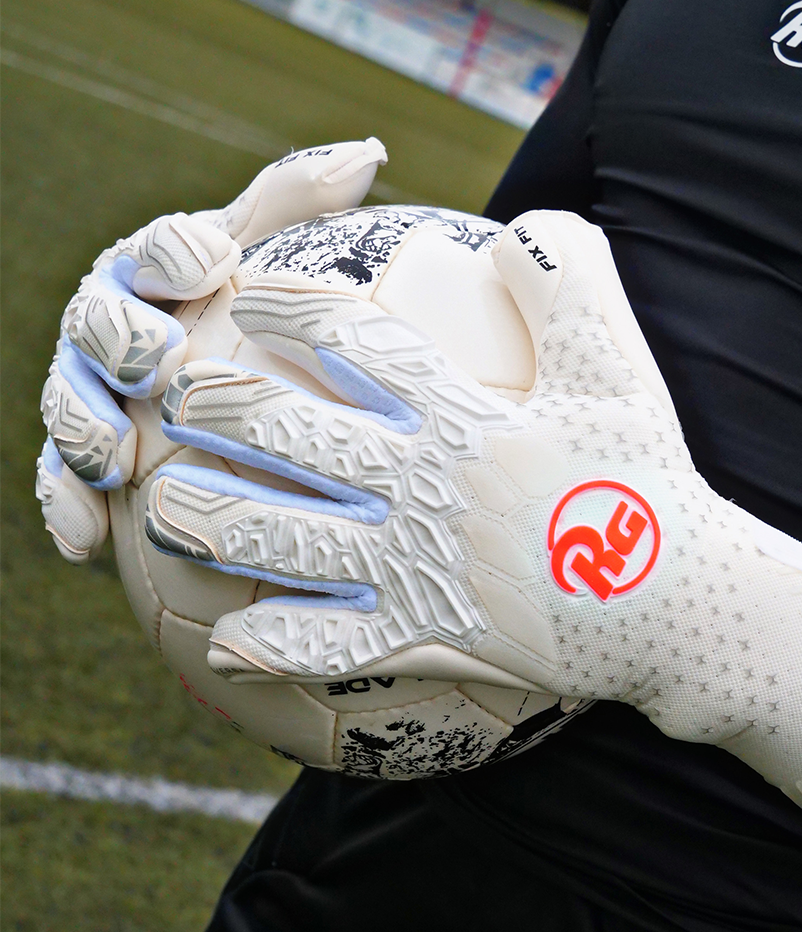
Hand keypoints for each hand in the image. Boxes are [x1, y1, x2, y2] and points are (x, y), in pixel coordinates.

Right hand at [35, 139, 387, 562]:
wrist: (232, 388)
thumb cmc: (257, 314)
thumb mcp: (280, 254)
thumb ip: (304, 203)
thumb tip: (369, 153)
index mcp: (157, 269)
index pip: (155, 249)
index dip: (173, 252)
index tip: (211, 264)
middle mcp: (114, 324)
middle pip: (98, 323)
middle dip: (119, 335)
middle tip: (158, 359)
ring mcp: (93, 391)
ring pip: (70, 402)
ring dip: (84, 426)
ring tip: (113, 456)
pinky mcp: (88, 458)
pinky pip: (62, 481)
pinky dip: (67, 504)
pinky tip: (84, 538)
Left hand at [144, 210, 801, 839]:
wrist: (675, 605)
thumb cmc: (646, 486)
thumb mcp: (621, 369)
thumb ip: (573, 283)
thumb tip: (520, 226)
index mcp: (462, 417)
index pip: (354, 342)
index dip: (290, 308)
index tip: (248, 296)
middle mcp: (422, 489)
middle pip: (291, 436)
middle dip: (222, 408)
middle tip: (178, 396)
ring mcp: (419, 570)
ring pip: (290, 541)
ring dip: (216, 520)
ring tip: (164, 508)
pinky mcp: (429, 638)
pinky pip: (336, 647)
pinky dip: (278, 647)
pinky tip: (228, 643)